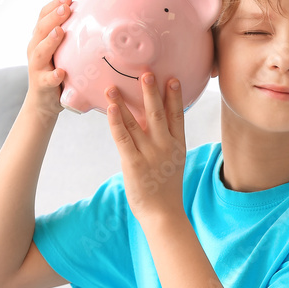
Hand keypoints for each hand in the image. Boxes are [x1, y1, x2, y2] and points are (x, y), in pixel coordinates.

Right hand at [25, 0, 72, 117]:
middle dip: (53, 16)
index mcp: (40, 39)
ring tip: (59, 32)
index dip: (54, 5)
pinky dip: (53, 76)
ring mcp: (37, 67)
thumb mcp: (63, 53)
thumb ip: (72, 38)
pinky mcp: (41, 84)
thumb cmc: (58, 73)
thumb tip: (95, 20)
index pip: (43, 17)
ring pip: (40, 51)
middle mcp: (35, 50)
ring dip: (50, 40)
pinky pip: (47, 79)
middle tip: (66, 7)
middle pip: (41, 29)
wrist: (44, 103)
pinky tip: (61, 72)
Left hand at [105, 73, 186, 224]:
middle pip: (158, 114)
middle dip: (151, 92)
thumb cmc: (165, 190)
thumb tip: (154, 126)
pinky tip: (110, 108)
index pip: (177, 117)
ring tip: (113, 86)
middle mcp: (165, 147)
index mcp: (178, 146)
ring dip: (123, 103)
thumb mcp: (173, 163)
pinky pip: (123, 138)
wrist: (163, 215)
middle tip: (146, 72)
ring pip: (136, 123)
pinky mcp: (134, 164)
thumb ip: (166, 144)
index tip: (172, 78)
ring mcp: (150, 155)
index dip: (175, 97)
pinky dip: (116, 122)